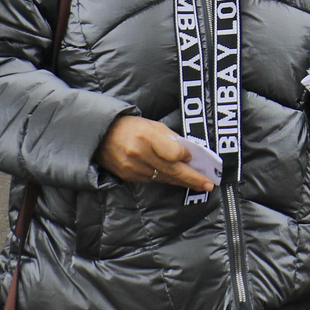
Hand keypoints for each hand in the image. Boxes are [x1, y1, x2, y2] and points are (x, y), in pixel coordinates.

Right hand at [95, 115, 215, 192]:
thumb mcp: (152, 125)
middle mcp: (139, 153)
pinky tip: (178, 180)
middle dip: (192, 178)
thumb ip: (170, 138)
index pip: (173, 152)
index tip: (192, 156)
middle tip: (209, 184)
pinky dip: (167, 180)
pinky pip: (153, 180)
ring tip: (200, 184)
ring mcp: (133, 167)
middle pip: (172, 169)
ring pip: (164, 178)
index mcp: (146, 136)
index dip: (184, 155)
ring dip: (183, 181)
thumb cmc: (130, 127)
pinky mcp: (129, 176)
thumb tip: (188, 152)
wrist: (101, 136)